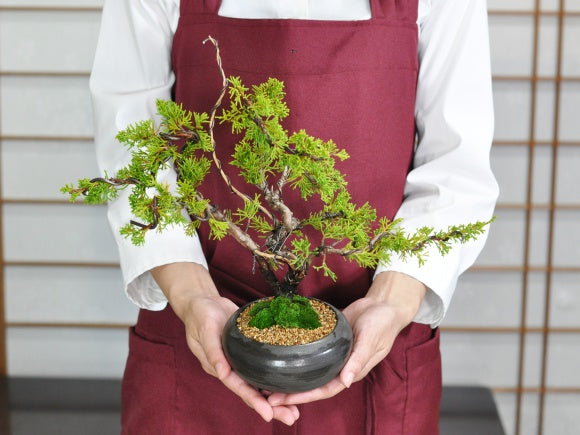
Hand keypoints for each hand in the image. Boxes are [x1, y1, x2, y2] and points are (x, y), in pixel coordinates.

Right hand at [152, 263, 299, 424]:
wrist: (203, 302)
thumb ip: (213, 351)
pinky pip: (262, 367)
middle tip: (292, 417)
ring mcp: (240, 360)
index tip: (269, 414)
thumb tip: (222, 373)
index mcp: (219, 366)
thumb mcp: (205, 330)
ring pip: (259, 382)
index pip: (239, 387)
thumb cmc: (200, 316)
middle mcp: (231, 367)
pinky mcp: (248, 350)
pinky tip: (289, 384)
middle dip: (272, 406)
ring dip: (276, 396)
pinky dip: (274, 376)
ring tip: (295, 409)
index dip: (254, 401)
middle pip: (252, 391)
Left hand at [268, 271, 425, 406]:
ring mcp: (332, 352)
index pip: (324, 390)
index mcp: (350, 371)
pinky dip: (297, 351)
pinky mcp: (328, 337)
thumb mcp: (371, 341)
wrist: (383, 304)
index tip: (282, 400)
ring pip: (309, 367)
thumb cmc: (382, 325)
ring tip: (269, 376)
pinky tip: (281, 350)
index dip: (303, 396)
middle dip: (291, 390)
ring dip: (292, 373)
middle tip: (266, 394)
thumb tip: (345, 383)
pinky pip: (311, 347)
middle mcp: (338, 364)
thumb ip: (358, 360)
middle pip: (312, 382)